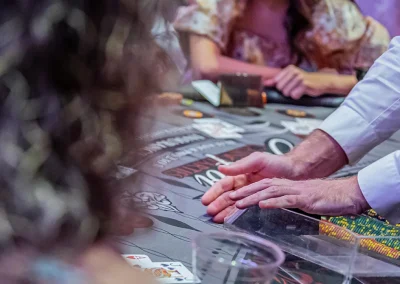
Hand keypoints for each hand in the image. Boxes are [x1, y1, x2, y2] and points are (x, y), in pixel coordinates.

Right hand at [201, 152, 299, 222]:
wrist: (296, 171)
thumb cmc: (277, 163)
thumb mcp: (257, 160)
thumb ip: (240, 165)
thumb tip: (220, 168)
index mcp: (240, 175)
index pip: (223, 184)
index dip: (214, 192)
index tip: (205, 199)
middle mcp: (243, 186)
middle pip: (226, 196)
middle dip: (217, 204)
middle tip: (209, 212)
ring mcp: (250, 195)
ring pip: (233, 204)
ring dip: (224, 211)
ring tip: (216, 219)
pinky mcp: (258, 203)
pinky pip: (245, 210)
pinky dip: (236, 215)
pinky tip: (230, 221)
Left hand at [229, 176, 369, 215]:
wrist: (344, 194)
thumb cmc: (321, 197)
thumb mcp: (299, 199)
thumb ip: (284, 201)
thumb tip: (270, 206)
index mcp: (284, 185)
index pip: (259, 186)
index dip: (244, 191)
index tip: (230, 197)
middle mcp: (286, 185)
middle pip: (260, 187)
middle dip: (242, 193)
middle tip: (227, 199)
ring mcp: (295, 191)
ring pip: (269, 191)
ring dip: (253, 197)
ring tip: (239, 203)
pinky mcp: (304, 198)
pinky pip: (287, 199)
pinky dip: (274, 202)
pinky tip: (263, 205)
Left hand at [265, 65, 332, 99]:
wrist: (322, 82)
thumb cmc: (304, 81)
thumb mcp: (290, 78)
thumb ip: (277, 80)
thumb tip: (264, 83)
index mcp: (289, 69)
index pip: (276, 82)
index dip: (281, 87)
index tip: (288, 86)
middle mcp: (293, 71)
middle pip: (280, 88)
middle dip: (287, 91)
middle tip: (296, 88)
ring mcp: (299, 77)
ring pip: (287, 93)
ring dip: (293, 94)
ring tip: (300, 89)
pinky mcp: (304, 84)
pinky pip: (294, 95)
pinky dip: (298, 96)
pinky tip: (304, 92)